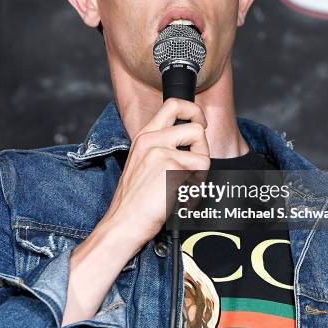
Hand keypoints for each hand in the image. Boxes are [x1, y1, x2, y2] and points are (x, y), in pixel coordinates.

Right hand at [101, 97, 210, 247]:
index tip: (200, 123)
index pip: (173, 105)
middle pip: (196, 127)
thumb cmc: (133, 200)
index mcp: (144, 136)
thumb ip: (160, 147)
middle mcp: (152, 139)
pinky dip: (196, 189)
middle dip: (204, 146)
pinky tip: (181, 198)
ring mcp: (162, 153)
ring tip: (184, 187)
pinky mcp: (172, 169)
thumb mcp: (141, 162)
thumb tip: (188, 144)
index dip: (194, 111)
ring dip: (200, 173)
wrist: (123, 222)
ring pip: (203, 155)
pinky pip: (200, 174)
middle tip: (198, 161)